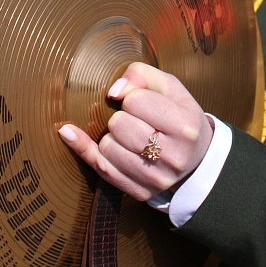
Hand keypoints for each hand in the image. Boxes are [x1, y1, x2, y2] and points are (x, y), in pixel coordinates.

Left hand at [58, 62, 213, 200]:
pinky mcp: (140, 192)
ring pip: (107, 147)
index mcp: (185, 126)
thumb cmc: (178, 116)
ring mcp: (156, 179)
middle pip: (119, 125)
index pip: (136, 101)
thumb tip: (113, 90)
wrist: (196, 159)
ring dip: (112, 137)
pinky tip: (69, 133)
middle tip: (136, 121)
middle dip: (121, 117)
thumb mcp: (170, 87)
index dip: (133, 97)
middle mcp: (174, 156)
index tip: (141, 103)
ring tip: (130, 137)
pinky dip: (83, 148)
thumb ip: (142, 75)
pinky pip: (99, 167)